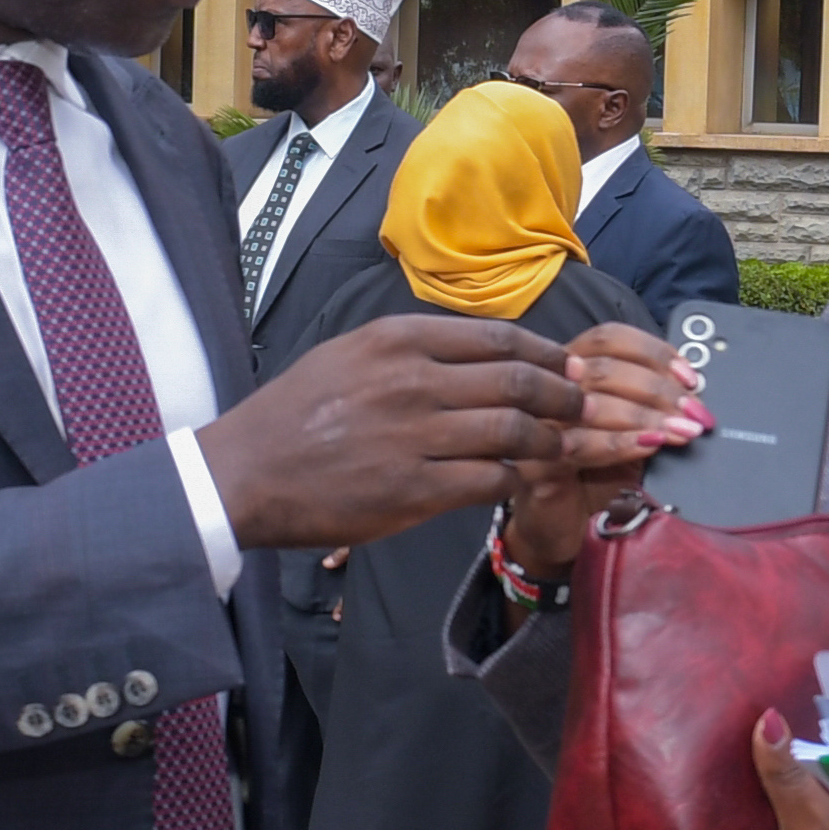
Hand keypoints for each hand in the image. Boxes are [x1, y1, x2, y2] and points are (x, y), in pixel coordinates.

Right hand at [198, 314, 649, 553]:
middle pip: (520, 381)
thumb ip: (413, 350)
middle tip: (583, 405)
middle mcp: (413, 380)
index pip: (499, 338)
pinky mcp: (415, 491)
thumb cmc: (295, 415)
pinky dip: (521, 478)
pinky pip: (492, 479)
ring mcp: (416, 437)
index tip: (566, 365)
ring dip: (553, 439)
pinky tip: (527, 480)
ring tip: (564, 446)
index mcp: (399, 340)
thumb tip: (478, 352)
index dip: (546, 353)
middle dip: (566, 394)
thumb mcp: (350, 354)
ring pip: (517, 431)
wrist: (244, 473)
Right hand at [496, 323, 708, 578]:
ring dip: (646, 414)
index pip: (609, 339)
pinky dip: (621, 442)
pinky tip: (651, 447)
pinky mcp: (534, 462)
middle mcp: (549, 389)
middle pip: (604, 367)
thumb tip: (692, 392)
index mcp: (572, 369)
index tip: (690, 378)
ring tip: (682, 432)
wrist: (565, 530)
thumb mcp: (632, 434)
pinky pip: (579, 444)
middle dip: (659, 388)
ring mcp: (538, 425)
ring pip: (591, 399)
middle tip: (694, 413)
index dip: (654, 352)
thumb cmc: (597, 479)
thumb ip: (651, 407)